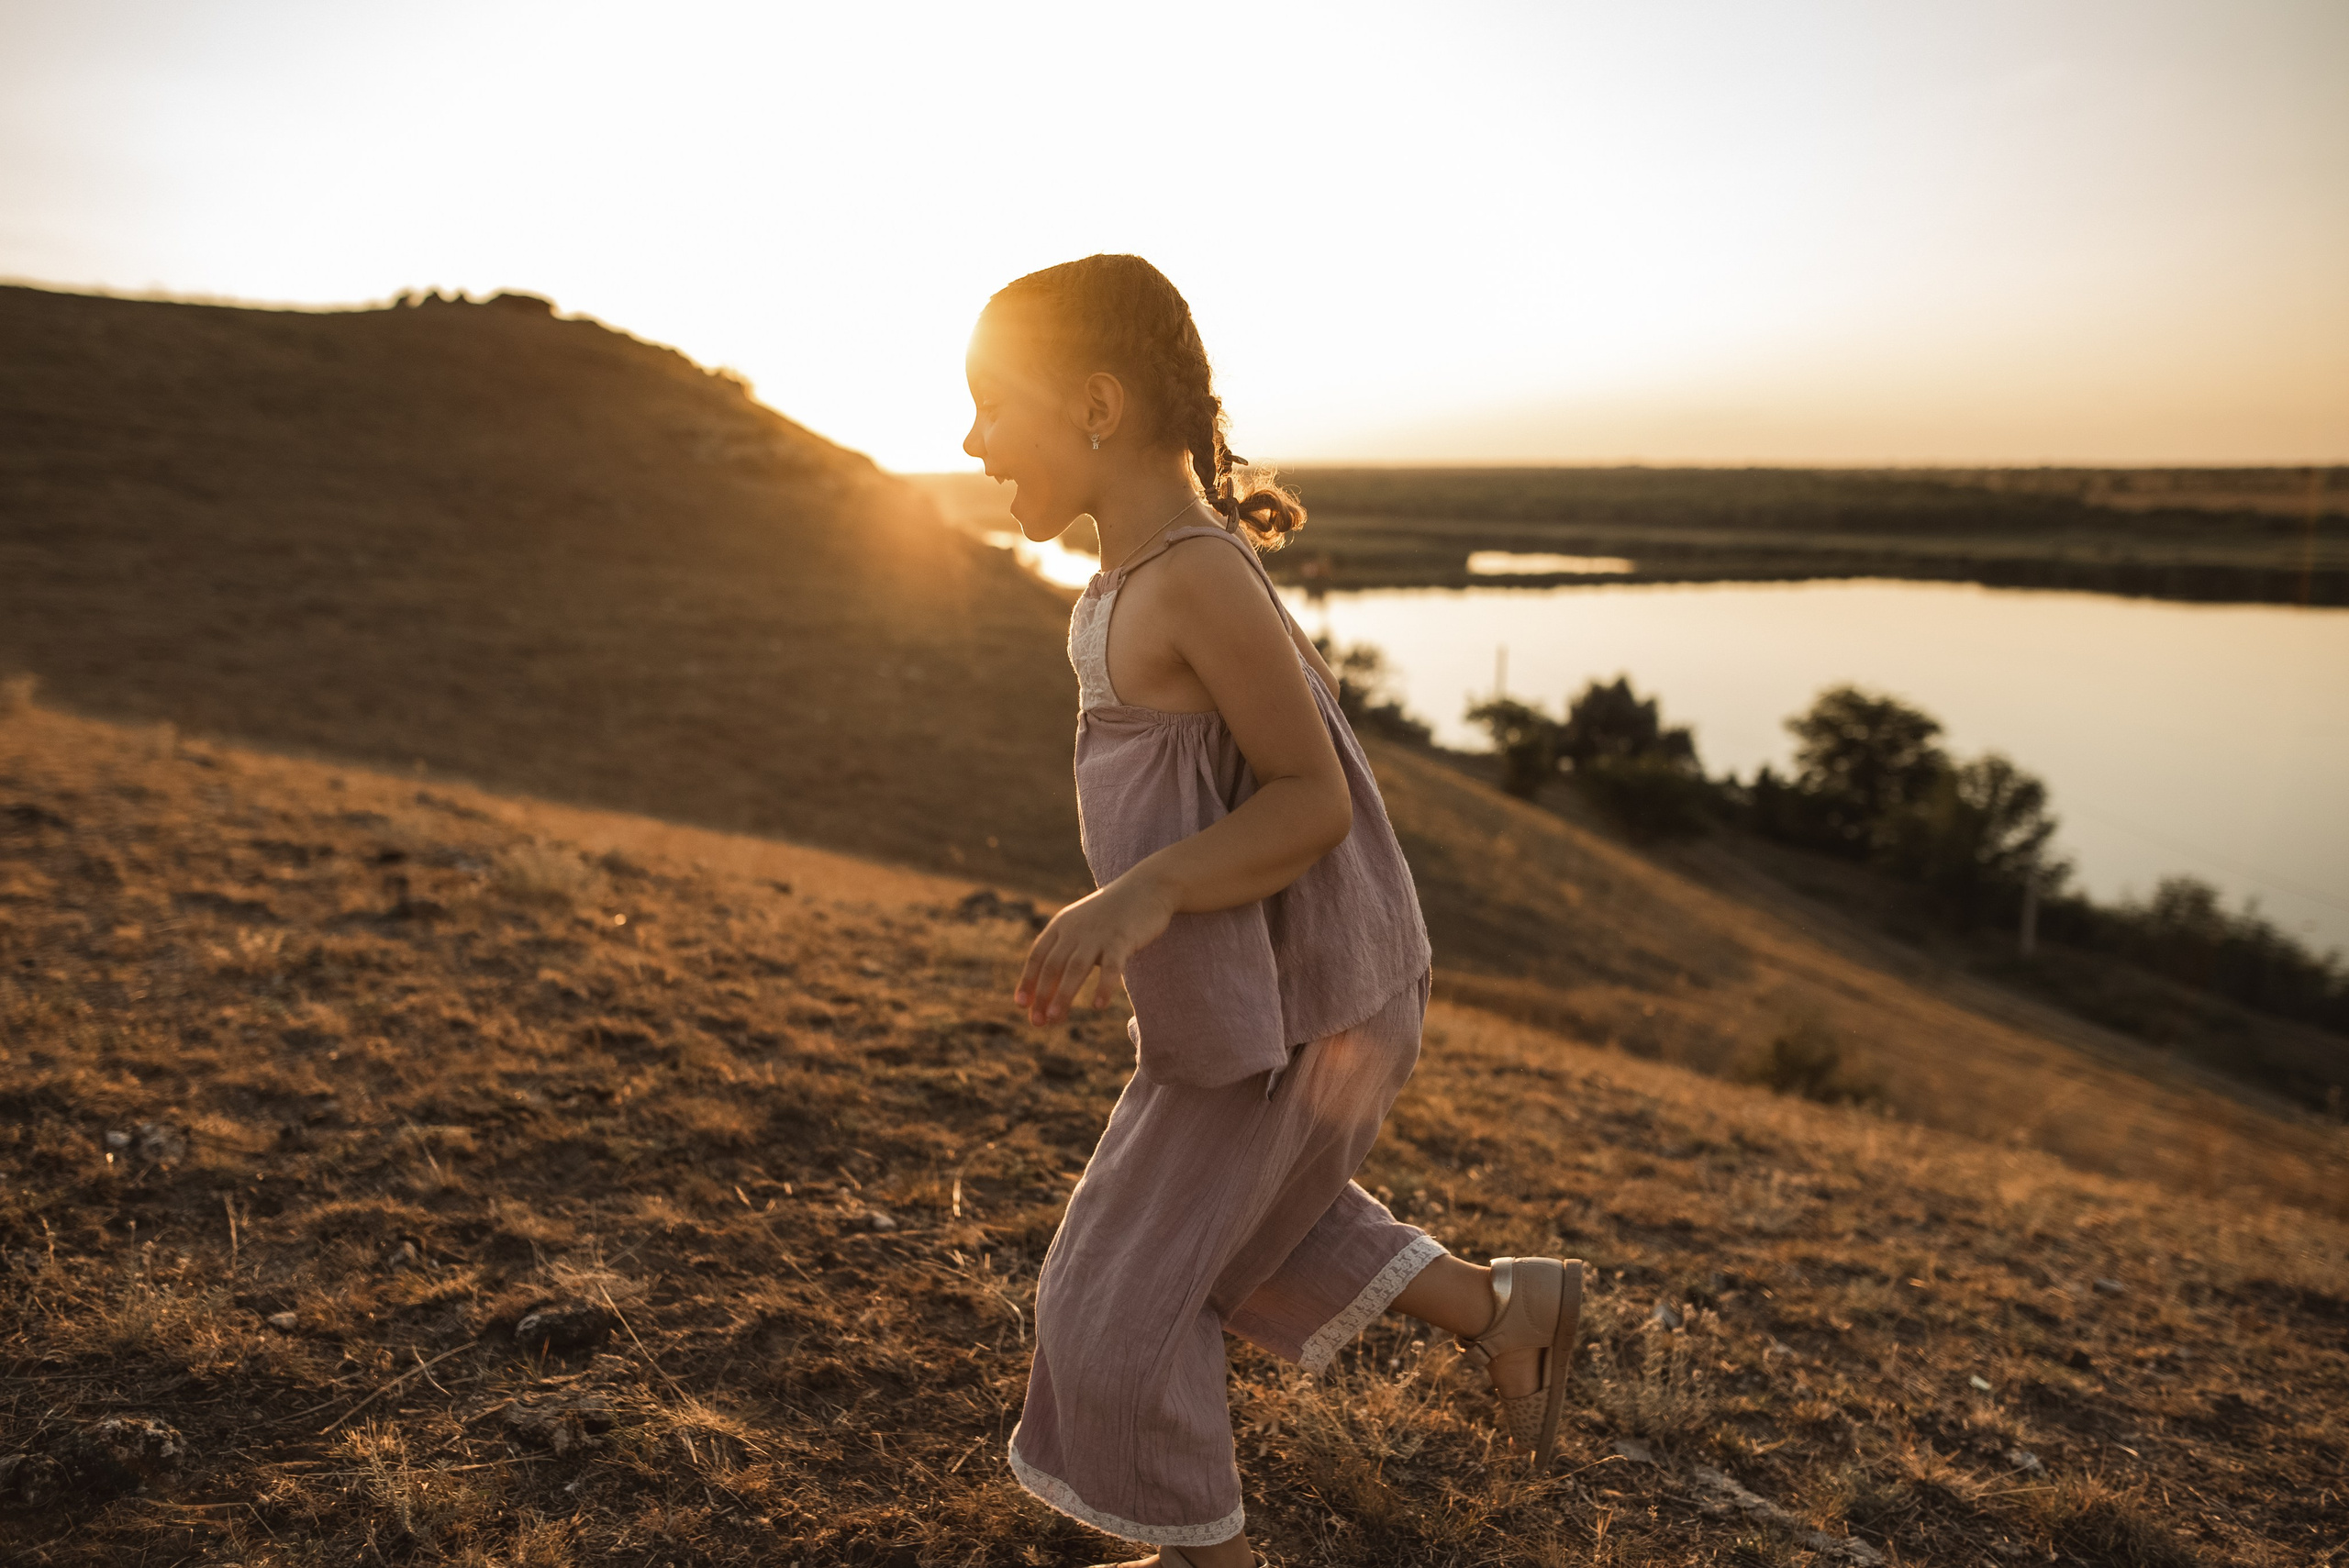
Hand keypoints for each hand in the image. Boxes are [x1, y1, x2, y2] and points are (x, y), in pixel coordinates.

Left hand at [1014, 874, 1174, 1025]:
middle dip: (1043, 995)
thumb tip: (1053, 985)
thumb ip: (1068, 949)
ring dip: (1063, 994)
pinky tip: (1098, 1006)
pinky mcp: (1122, 939)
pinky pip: (1112, 967)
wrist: (1147, 887)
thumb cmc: (1112, 914)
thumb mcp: (1083, 925)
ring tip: (1055, 1018)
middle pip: (1053, 965)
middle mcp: (1076, 930)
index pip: (1038, 956)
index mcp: (1062, 925)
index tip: (1021, 1005)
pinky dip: (1104, 987)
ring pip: (1076, 968)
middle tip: (1038, 1022)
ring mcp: (1099, 934)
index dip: (1028, 980)